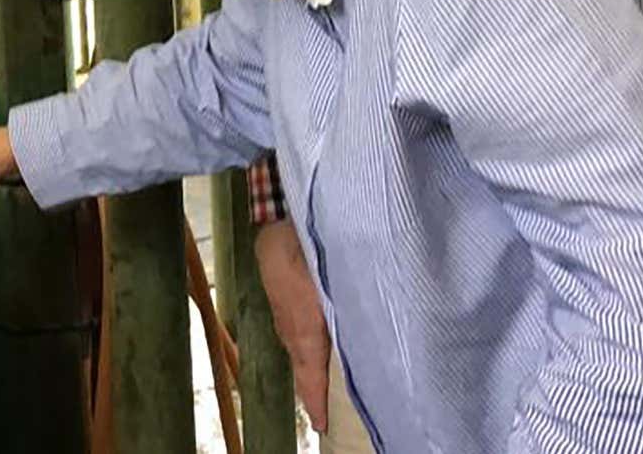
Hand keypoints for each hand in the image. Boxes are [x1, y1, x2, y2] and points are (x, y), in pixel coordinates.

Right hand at [255, 220, 330, 431]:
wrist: (276, 219)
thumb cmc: (309, 241)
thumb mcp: (330, 272)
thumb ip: (346, 303)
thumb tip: (366, 328)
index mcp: (303, 321)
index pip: (309, 366)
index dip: (315, 395)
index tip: (321, 423)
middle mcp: (290, 323)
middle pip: (301, 361)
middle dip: (311, 388)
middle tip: (322, 416)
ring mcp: (282, 312)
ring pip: (296, 347)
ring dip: (307, 369)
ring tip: (319, 392)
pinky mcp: (282, 300)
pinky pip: (293, 333)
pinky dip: (303, 349)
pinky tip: (312, 351)